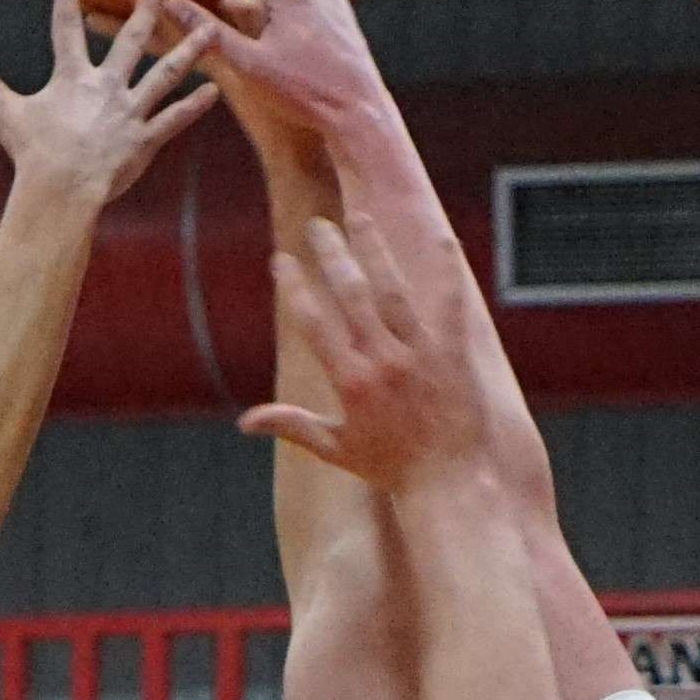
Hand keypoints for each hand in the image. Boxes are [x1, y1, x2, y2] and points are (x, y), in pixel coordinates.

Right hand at [0, 0, 217, 213]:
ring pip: (164, 75)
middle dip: (141, 15)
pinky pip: (175, 120)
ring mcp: (130, 112)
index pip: (65, 30)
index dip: (66, 2)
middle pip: (127, 42)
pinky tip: (214, 91)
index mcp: (72, 77)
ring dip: (187, 52)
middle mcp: (106, 87)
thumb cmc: (33, 153)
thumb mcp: (4, 112)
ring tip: (209, 31)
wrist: (62, 188)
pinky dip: (195, 107)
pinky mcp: (146, 140)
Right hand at [243, 199, 491, 490]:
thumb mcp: (338, 450)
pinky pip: (450, 302)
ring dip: (374, 248)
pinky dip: (446, 269)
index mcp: (350, 381)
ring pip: (392, 289)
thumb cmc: (395, 470)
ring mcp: (420, 354)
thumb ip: (293, 426)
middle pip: (350, 293)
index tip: (281, 261)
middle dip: (330, 254)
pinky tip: (444, 236)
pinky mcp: (453, 353)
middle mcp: (382, 361)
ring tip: (359, 216)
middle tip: (317, 226)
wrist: (452, 483)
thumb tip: (245, 422)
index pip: (313, 322)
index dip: (293, 288)